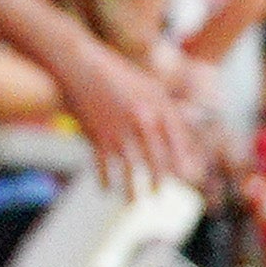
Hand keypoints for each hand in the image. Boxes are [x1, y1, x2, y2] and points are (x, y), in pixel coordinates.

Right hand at [50, 30, 210, 193]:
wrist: (78, 64)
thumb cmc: (115, 73)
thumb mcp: (148, 86)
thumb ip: (165, 109)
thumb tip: (181, 132)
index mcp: (159, 107)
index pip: (179, 143)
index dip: (185, 163)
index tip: (187, 179)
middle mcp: (142, 120)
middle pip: (157, 160)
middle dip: (160, 180)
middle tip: (160, 194)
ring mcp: (118, 129)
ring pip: (130, 168)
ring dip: (133, 189)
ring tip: (136, 202)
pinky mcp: (95, 134)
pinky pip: (103, 164)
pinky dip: (105, 179)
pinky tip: (106, 189)